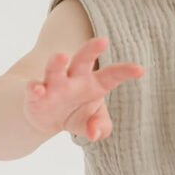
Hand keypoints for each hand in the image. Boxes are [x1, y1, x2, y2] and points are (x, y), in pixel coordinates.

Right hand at [23, 35, 144, 140]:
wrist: (48, 120)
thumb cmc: (77, 113)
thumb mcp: (93, 122)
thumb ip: (100, 127)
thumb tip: (95, 134)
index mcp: (94, 83)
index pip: (112, 75)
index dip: (125, 71)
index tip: (140, 70)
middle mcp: (74, 79)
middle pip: (83, 60)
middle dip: (91, 49)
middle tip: (102, 40)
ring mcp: (54, 84)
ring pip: (55, 69)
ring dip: (57, 62)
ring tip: (62, 56)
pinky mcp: (36, 95)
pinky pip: (34, 88)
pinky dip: (35, 88)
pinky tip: (38, 89)